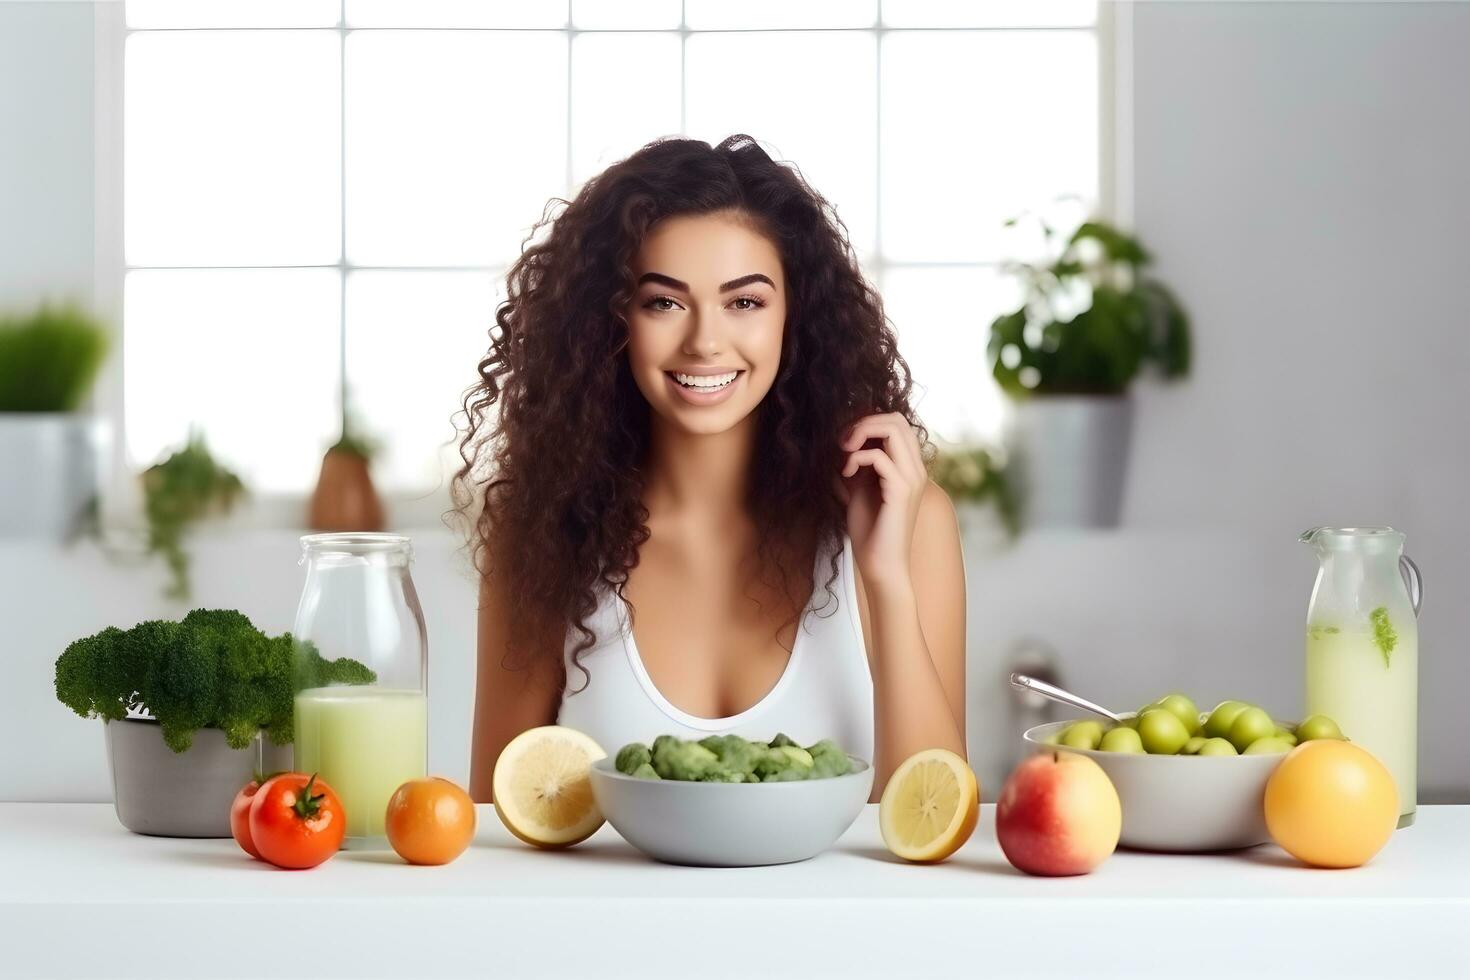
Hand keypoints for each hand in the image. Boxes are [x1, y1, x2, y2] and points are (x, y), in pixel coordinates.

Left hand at [837, 412, 924, 595]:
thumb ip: (857, 465)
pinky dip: (855, 459)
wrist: (880, 565)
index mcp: (909, 467)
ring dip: (860, 434)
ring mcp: (912, 478)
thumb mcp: (859, 489)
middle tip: (843, 443)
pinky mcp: (902, 491)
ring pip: (892, 429)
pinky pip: (878, 457)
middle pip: (896, 419)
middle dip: (864, 422)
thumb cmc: (870, 531)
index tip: (845, 441)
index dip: (867, 422)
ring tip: (844, 453)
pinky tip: (845, 474)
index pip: (896, 423)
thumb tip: (841, 441)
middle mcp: (916, 468)